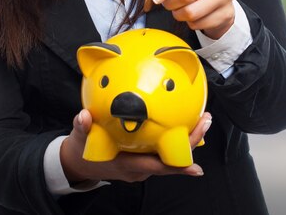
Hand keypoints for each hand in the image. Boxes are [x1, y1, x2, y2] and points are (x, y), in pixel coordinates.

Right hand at [60, 109, 211, 184]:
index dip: (179, 166)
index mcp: (128, 165)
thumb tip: (83, 116)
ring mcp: (142, 164)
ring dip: (186, 139)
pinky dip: (174, 138)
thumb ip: (83, 126)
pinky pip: (163, 150)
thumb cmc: (83, 150)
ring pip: (170, 156)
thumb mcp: (80, 137)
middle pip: (172, 161)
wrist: (80, 163)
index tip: (197, 165)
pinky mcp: (143, 157)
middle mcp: (140, 168)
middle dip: (190, 143)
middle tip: (205, 121)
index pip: (159, 168)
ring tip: (200, 118)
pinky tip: (183, 122)